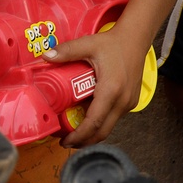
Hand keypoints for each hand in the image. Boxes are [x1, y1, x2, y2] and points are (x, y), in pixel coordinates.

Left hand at [42, 29, 146, 146]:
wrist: (136, 40)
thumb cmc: (113, 43)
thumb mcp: (88, 44)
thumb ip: (66, 51)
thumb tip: (45, 56)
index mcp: (111, 90)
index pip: (94, 122)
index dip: (79, 135)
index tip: (65, 141)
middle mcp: (122, 101)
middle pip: (103, 132)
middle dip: (84, 141)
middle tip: (66, 142)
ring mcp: (129, 103)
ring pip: (109, 127)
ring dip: (92, 133)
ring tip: (75, 132)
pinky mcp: (131, 102)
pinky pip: (114, 119)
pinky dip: (101, 124)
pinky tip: (88, 118)